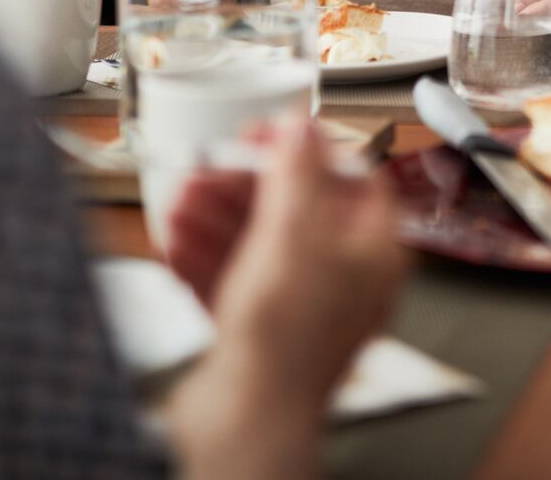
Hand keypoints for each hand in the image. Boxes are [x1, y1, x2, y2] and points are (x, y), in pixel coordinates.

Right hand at [166, 119, 403, 410]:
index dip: (308, 150)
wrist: (246, 421)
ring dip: (215, 217)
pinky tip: (176, 242)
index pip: (352, 179)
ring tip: (180, 201)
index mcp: (373, 252)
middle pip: (295, 211)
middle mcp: (344, 280)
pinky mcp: (261, 334)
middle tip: (206, 169)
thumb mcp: (293, 233)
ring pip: (258, 245)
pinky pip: (234, 281)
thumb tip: (304, 128)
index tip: (268, 135)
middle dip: (243, 186)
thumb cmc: (285, 340)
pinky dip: (206, 258)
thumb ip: (298, 172)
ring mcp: (302, 309)